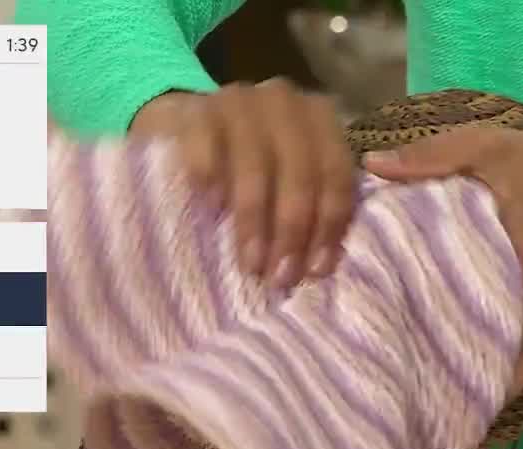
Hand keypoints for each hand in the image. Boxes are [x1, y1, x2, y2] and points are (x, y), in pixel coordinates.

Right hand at [130, 78, 356, 286]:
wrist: (187, 123)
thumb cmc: (249, 163)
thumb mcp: (288, 176)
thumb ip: (311, 205)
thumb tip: (318, 266)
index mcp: (320, 118)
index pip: (335, 174)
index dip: (328, 226)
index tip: (315, 270)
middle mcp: (286, 101)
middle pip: (300, 172)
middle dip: (292, 230)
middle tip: (280, 275)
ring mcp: (241, 100)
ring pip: (257, 164)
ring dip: (255, 219)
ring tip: (251, 262)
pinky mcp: (198, 108)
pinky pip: (208, 146)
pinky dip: (212, 179)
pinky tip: (212, 210)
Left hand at [363, 129, 522, 398]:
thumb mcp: (488, 146)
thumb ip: (432, 156)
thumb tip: (372, 166)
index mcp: (519, 263)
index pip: (503, 324)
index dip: (473, 360)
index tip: (427, 380)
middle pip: (492, 353)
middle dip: (453, 378)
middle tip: (398, 394)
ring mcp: (522, 307)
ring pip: (492, 352)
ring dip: (458, 371)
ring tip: (404, 391)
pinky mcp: (514, 305)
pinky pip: (494, 340)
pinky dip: (470, 356)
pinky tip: (428, 369)